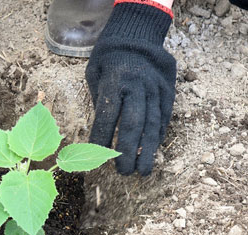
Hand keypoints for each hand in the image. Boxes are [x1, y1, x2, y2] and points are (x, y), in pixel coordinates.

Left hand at [86, 3, 175, 175]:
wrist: (136, 35)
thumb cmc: (108, 58)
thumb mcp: (94, 74)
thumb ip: (99, 101)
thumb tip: (100, 134)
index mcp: (114, 80)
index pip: (107, 116)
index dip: (101, 139)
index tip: (96, 159)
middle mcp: (137, 86)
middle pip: (133, 124)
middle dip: (128, 152)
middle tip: (123, 173)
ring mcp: (155, 89)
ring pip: (152, 124)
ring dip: (147, 151)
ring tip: (143, 171)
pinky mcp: (167, 91)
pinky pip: (163, 118)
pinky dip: (157, 136)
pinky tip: (152, 151)